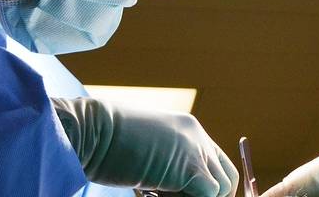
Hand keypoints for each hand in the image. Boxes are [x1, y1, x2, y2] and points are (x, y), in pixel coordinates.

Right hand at [51, 97, 237, 196]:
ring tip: (162, 195)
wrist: (92, 129)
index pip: (217, 163)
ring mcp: (196, 150)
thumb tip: (177, 188)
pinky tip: (160, 196)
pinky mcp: (190, 168)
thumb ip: (170, 164)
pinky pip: (209, 195)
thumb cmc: (106, 142)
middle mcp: (198, 136)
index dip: (210, 186)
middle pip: (227, 177)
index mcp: (188, 129)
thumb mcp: (148, 150)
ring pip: (220, 189)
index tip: (189, 196)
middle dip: (213, 196)